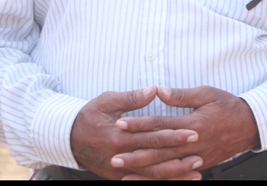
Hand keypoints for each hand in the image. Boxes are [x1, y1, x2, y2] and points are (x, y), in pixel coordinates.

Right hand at [70, 86, 201, 180]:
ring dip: (173, 175)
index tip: (193, 131)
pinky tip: (176, 181)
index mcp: (118, 135)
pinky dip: (159, 183)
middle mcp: (119, 155)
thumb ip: (132, 97)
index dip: (173, 135)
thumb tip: (154, 89)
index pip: (151, 136)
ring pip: (150, 176)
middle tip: (200, 154)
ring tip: (195, 173)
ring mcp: (118, 170)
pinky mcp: (117, 177)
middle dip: (178, 158)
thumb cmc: (89, 115)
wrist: (67, 138)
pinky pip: (141, 182)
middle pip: (154, 159)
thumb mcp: (107, 101)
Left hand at [113, 85, 259, 179]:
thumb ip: (181, 95)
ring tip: (124, 172)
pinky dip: (160, 179)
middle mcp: (193, 144)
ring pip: (166, 167)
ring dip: (144, 170)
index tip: (120, 123)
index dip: (139, 124)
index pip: (161, 124)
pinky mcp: (199, 166)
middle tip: (114, 156)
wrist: (251, 126)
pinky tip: (146, 180)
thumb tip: (157, 91)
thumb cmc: (229, 106)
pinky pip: (176, 175)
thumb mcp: (207, 94)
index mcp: (194, 124)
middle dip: (135, 154)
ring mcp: (197, 158)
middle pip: (159, 151)